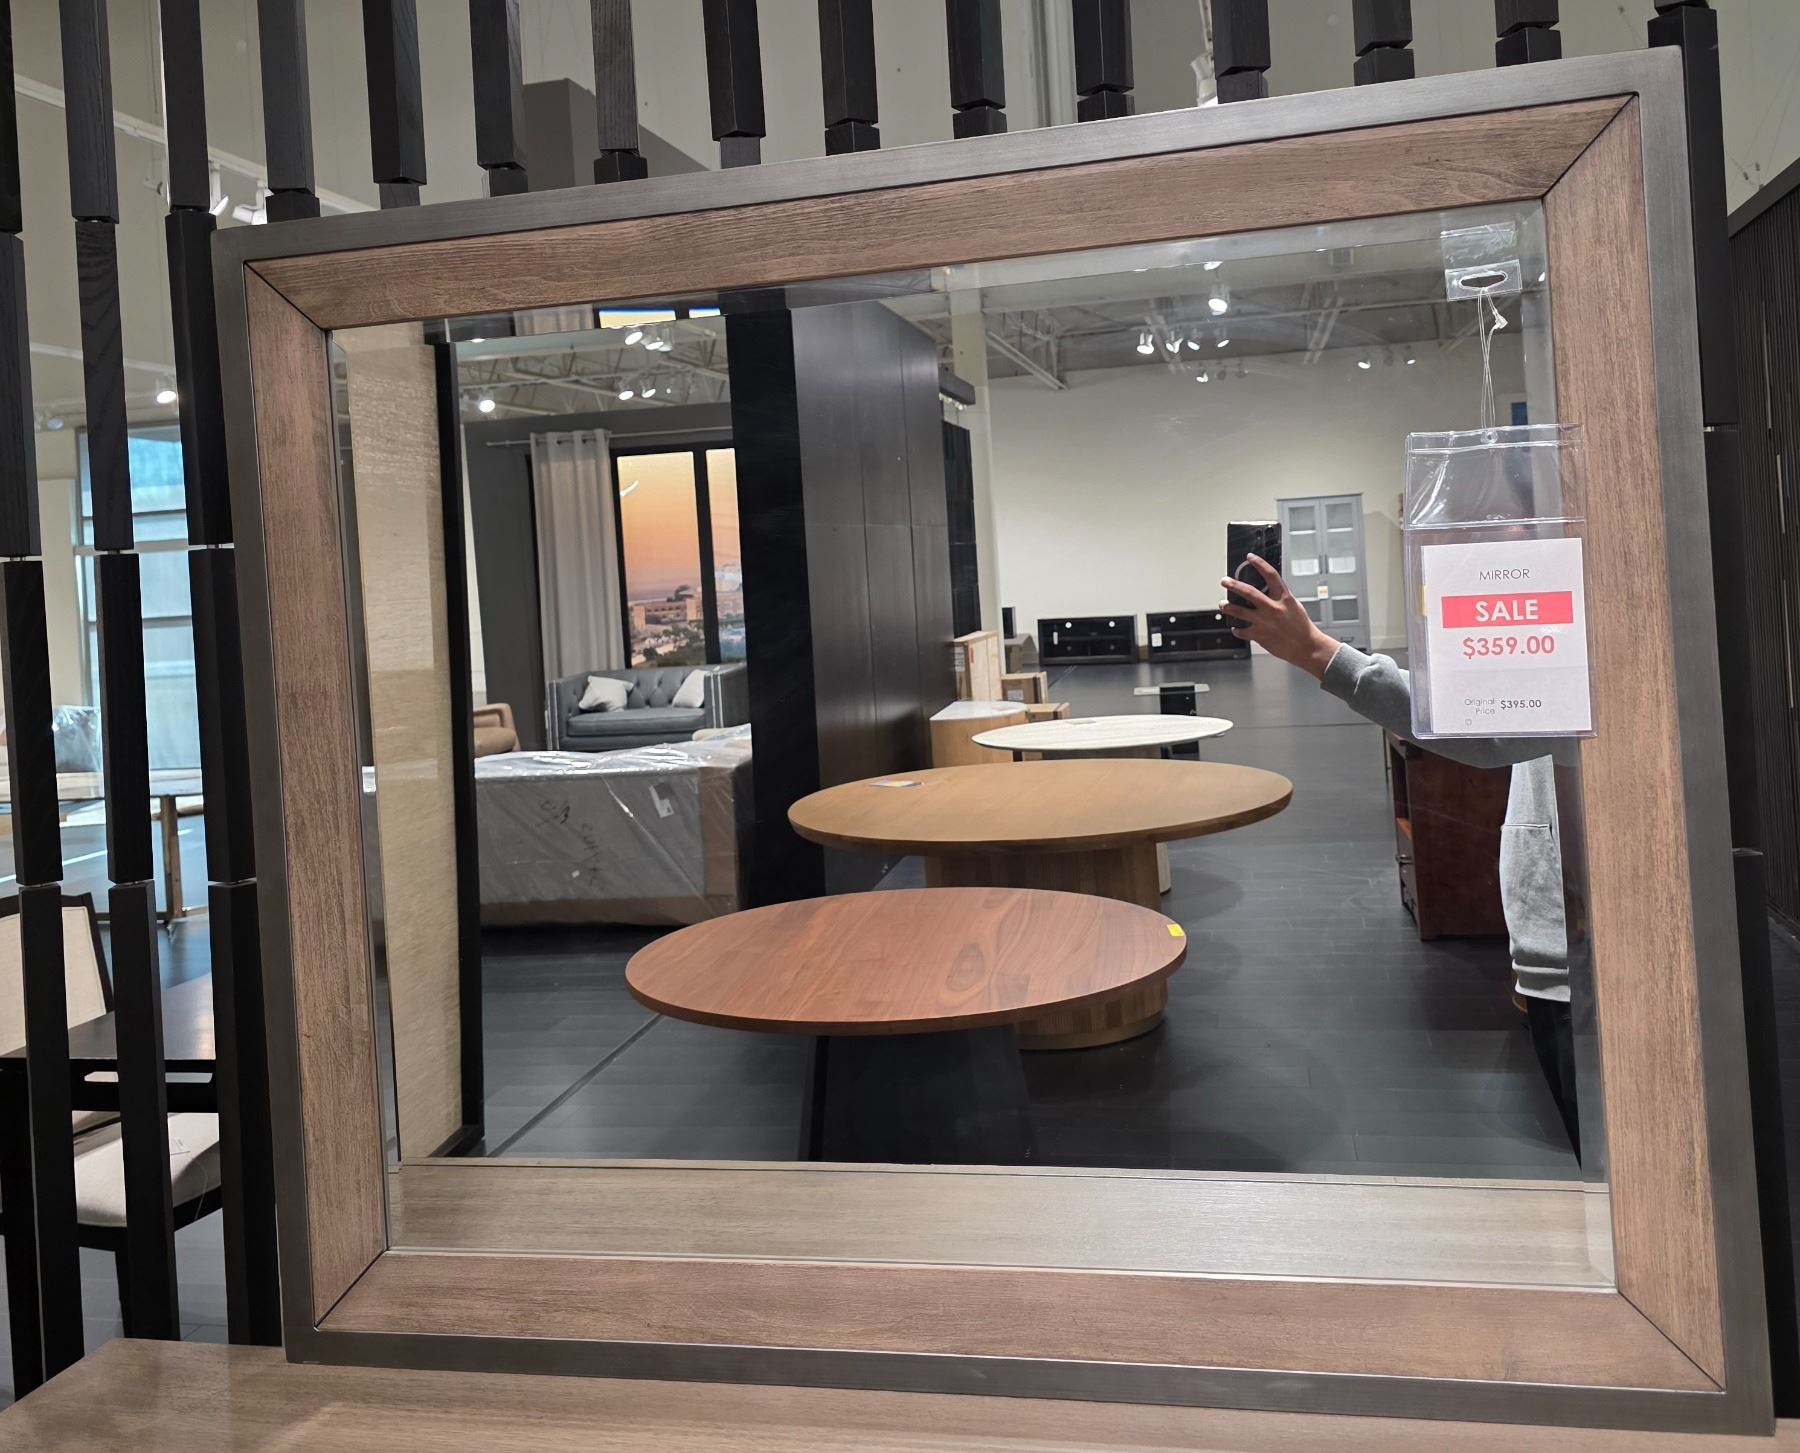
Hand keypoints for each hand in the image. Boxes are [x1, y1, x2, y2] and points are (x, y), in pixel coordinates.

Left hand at [1218, 555, 1340, 679]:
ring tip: (1222, 604)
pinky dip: (1236, 629)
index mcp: (1284, 598)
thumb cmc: (1302, 628)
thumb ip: (1280, 598)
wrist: (1306, 647)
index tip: (1250, 557)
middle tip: (1224, 581)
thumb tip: (1268, 590)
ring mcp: (1264, 622)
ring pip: (1239, 611)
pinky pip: (1241, 631)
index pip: (1270, 575)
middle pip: (1248, 592)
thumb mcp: (1294, 606)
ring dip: (1228, 607)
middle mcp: (1273, 608)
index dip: (1259, 563)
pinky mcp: (1259, 635)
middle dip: (1233, 585)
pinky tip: (1235, 627)